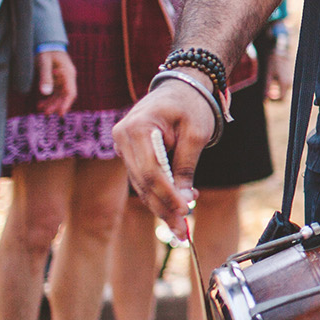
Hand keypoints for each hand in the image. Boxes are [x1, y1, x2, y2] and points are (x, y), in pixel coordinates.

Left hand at [35, 49, 77, 115]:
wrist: (47, 42)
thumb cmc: (46, 51)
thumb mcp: (44, 63)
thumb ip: (45, 77)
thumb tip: (45, 92)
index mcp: (68, 73)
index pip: (70, 92)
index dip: (66, 104)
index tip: (60, 113)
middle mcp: (68, 77)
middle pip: (65, 95)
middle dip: (56, 105)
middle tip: (46, 113)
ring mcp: (63, 78)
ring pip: (60, 94)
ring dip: (52, 103)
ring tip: (41, 110)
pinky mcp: (57, 78)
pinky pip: (55, 91)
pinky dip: (49, 97)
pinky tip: (41, 103)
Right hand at [113, 83, 212, 235]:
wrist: (181, 86)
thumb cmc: (191, 106)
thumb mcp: (196, 135)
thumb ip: (186, 167)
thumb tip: (182, 202)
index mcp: (138, 127)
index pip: (151, 170)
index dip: (167, 194)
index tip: (185, 211)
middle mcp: (124, 137)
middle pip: (143, 181)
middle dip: (163, 208)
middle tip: (183, 232)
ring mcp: (123, 145)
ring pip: (141, 184)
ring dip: (161, 206)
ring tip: (181, 227)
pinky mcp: (129, 152)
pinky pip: (142, 178)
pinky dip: (158, 194)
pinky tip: (175, 208)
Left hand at [266, 36, 294, 101]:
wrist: (274, 48)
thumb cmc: (269, 61)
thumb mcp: (265, 76)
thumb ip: (265, 89)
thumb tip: (264, 100)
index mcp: (285, 83)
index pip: (281, 100)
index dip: (273, 101)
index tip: (265, 97)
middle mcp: (290, 81)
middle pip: (283, 96)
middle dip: (274, 96)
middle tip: (265, 92)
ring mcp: (290, 77)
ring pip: (283, 90)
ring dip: (275, 90)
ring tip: (267, 84)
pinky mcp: (289, 74)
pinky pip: (284, 84)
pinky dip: (277, 85)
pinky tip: (271, 78)